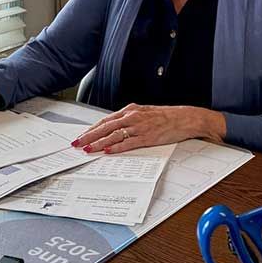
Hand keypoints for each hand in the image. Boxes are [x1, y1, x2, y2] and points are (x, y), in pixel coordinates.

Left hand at [70, 103, 226, 153]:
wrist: (184, 118)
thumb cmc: (164, 117)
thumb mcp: (143, 114)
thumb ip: (128, 120)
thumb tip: (113, 129)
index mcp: (130, 111)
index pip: (105, 121)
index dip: (91, 129)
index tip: (81, 136)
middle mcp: (132, 117)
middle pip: (105, 127)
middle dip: (89, 136)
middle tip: (77, 144)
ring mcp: (139, 127)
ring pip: (114, 135)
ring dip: (98, 143)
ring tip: (87, 149)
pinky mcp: (147, 137)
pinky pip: (128, 143)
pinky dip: (116, 147)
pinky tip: (107, 151)